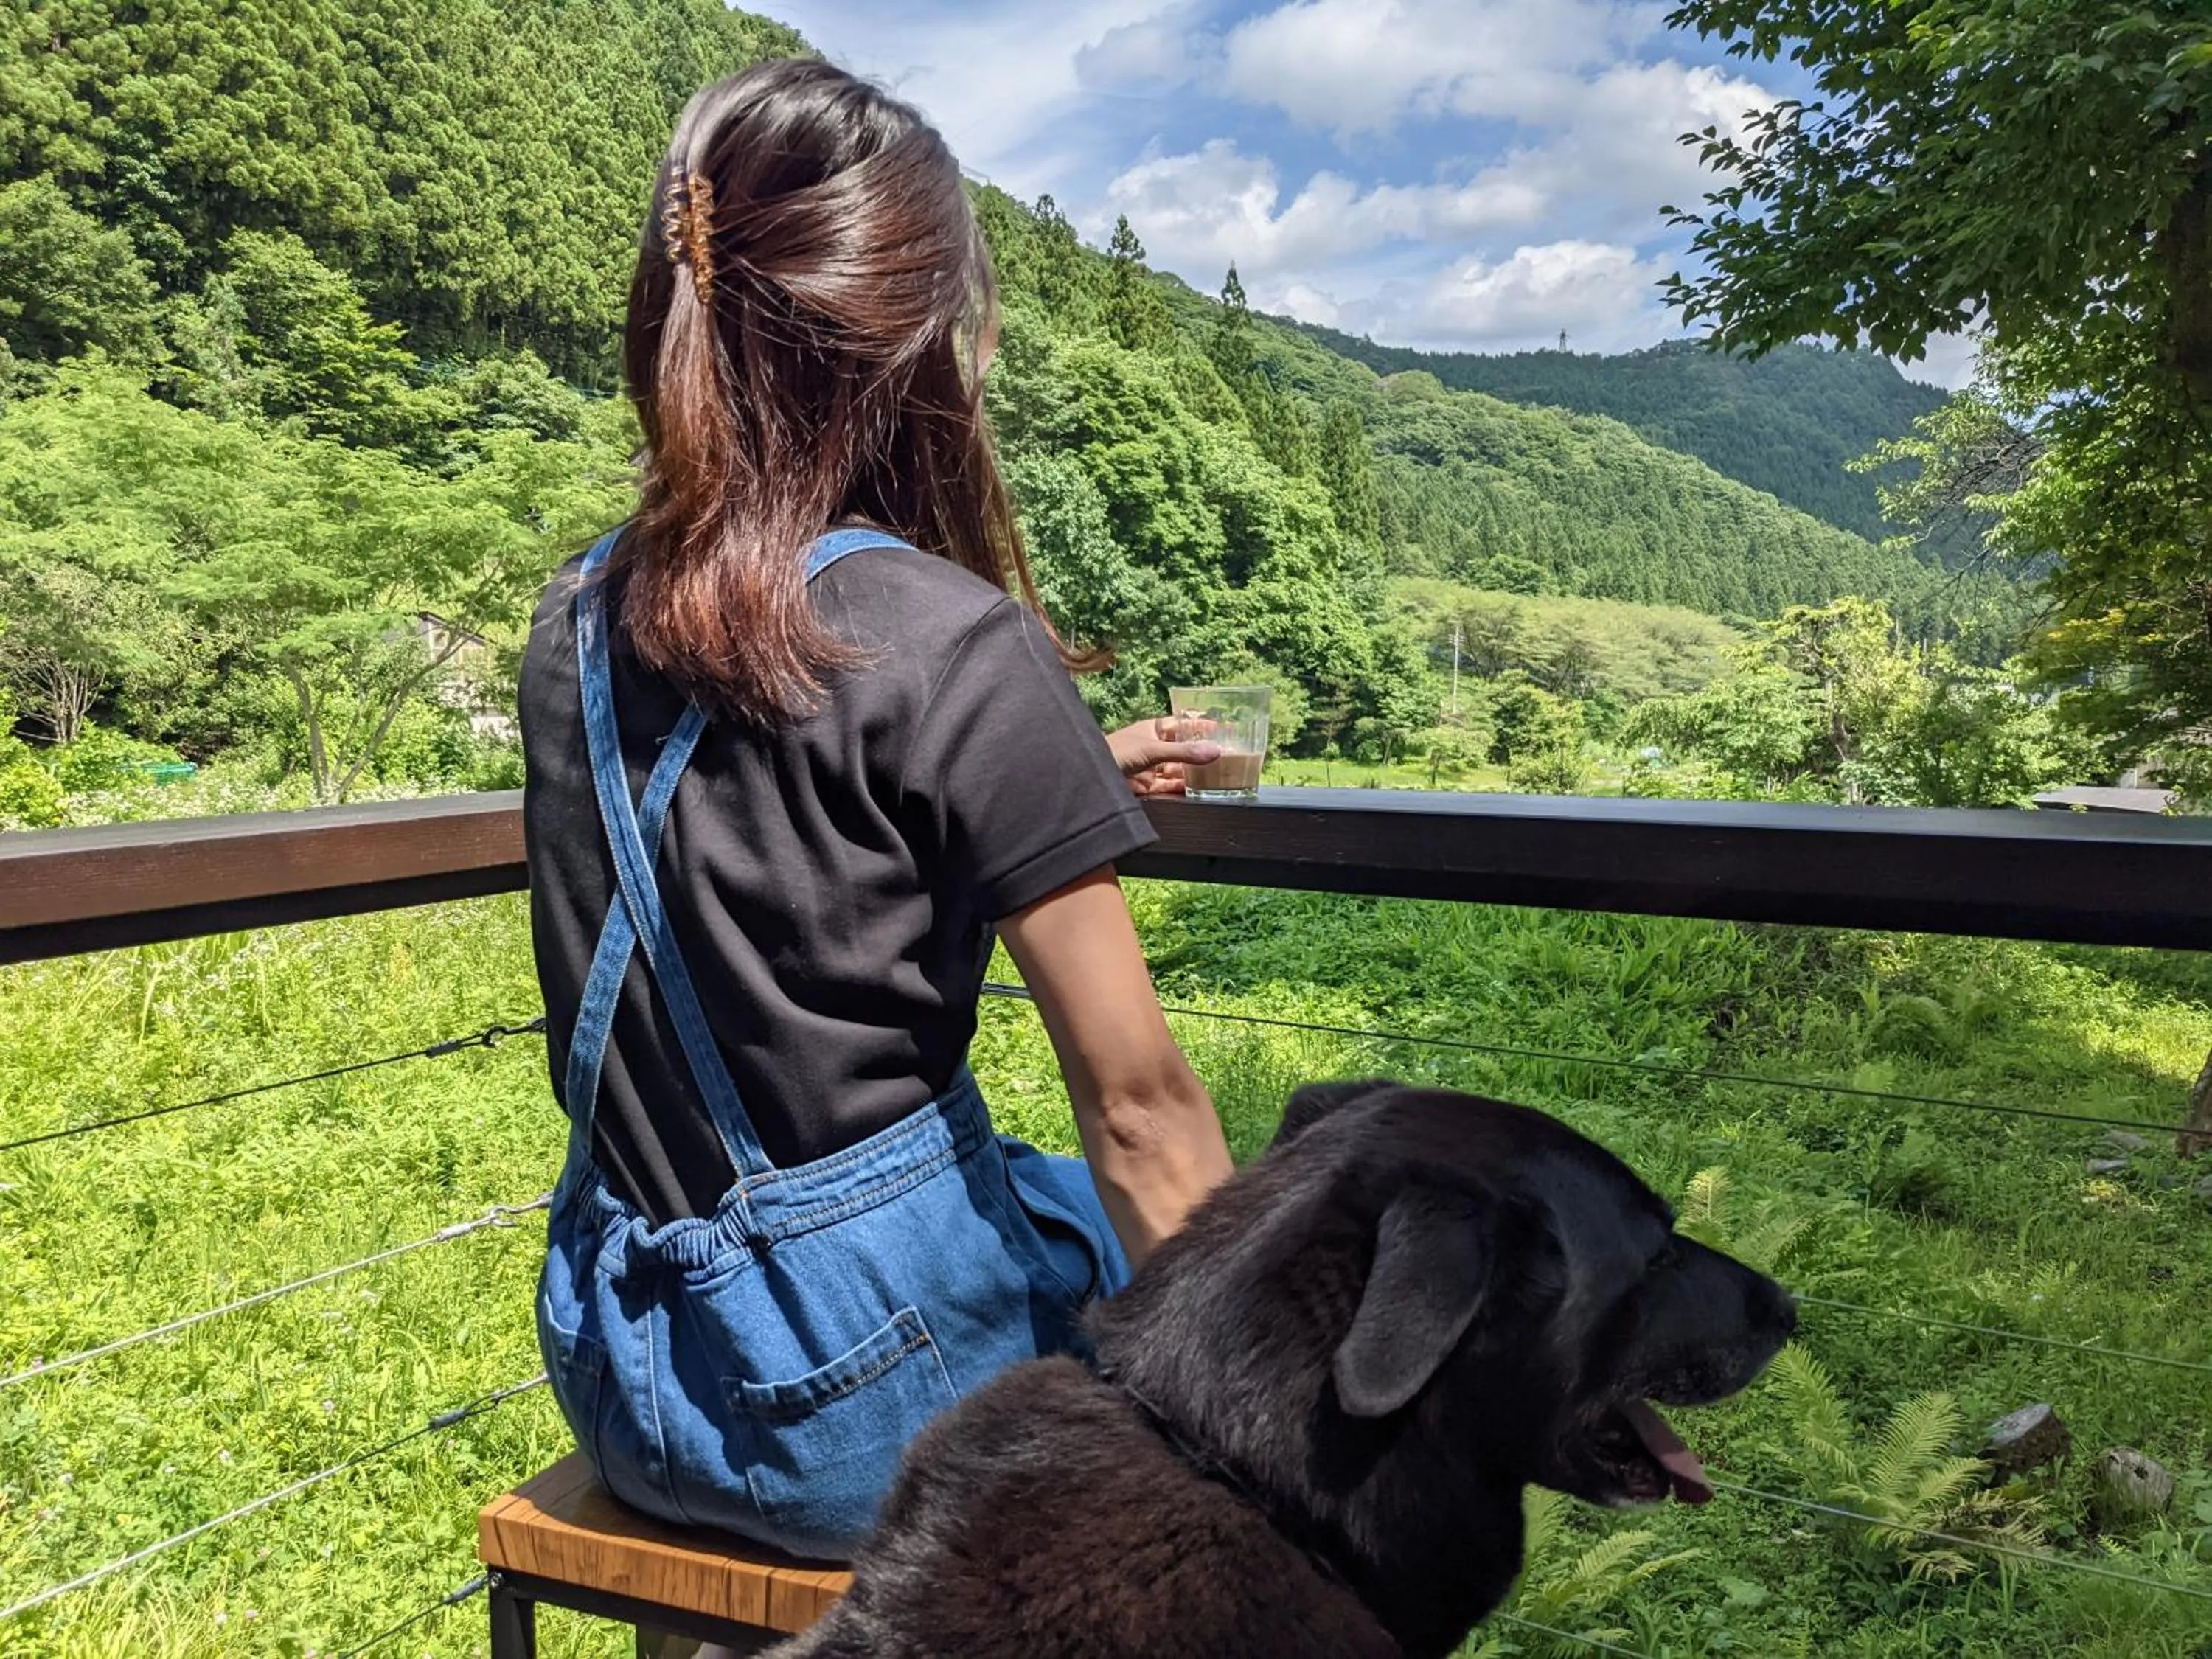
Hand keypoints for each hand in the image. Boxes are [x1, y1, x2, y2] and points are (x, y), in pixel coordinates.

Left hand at [1105, 716, 1220, 797]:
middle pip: (1181, 749)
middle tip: (1224, 754)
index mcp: (1152, 730)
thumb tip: (1215, 751)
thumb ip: (1185, 753)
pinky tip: (1197, 790)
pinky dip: (1181, 788)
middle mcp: (1152, 747)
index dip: (1197, 725)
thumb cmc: (1117, 752)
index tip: (1218, 727)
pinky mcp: (1146, 786)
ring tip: (1216, 775)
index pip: (1180, 725)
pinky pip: (1168, 787)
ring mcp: (1150, 767)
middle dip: (1199, 752)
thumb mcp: (1154, 749)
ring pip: (1176, 769)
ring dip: (1193, 772)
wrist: (1091, 776)